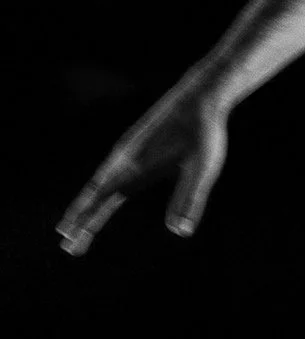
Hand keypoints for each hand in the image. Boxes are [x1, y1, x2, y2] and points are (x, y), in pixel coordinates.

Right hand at [57, 70, 228, 255]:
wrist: (203, 94)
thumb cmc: (204, 131)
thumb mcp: (203, 166)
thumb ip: (190, 198)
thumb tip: (180, 231)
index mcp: (137, 165)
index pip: (103, 197)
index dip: (85, 219)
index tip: (68, 238)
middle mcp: (127, 157)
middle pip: (96, 193)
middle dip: (80, 218)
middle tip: (66, 245)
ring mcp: (130, 150)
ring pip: (101, 181)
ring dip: (87, 204)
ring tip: (73, 224)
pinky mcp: (138, 145)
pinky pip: (111, 170)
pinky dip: (99, 187)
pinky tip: (100, 194)